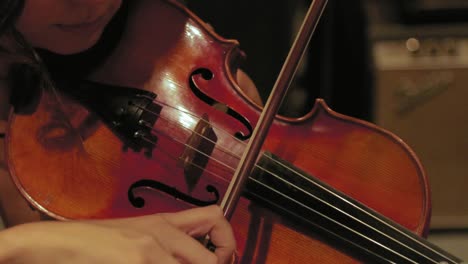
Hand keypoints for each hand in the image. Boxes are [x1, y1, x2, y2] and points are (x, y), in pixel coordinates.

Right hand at [0, 205, 235, 263]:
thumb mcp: (138, 234)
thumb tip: (194, 257)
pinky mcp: (139, 258)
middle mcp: (164, 231)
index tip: (223, 258)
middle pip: (215, 259)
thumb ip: (167, 243)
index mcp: (165, 221)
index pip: (217, 216)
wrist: (60, 243)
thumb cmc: (96, 242)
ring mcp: (152, 248)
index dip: (228, 241)